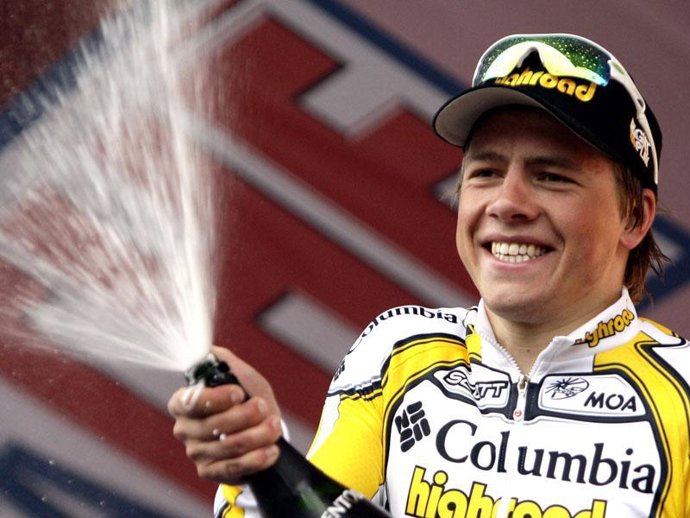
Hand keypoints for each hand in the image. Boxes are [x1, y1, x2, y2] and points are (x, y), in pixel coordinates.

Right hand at [167, 346, 282, 483]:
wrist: (260, 428)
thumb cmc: (245, 397)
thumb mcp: (239, 375)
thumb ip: (225, 362)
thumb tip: (210, 350)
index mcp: (183, 403)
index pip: (189, 402)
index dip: (214, 398)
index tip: (238, 393)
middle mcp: (185, 429)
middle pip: (212, 426)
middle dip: (243, 416)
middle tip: (263, 407)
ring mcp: (196, 453)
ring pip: (227, 446)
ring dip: (256, 435)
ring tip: (274, 426)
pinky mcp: (211, 472)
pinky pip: (234, 468)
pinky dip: (256, 459)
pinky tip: (271, 450)